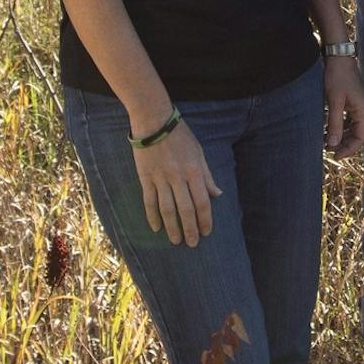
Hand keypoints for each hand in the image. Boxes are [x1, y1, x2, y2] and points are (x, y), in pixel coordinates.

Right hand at [132, 117, 220, 246]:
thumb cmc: (179, 135)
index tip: (206, 232)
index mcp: (194, 170)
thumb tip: (217, 194)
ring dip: (172, 227)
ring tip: (176, 241)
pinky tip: (156, 228)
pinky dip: (152, 216)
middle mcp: (178, 177)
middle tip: (192, 243)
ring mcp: (160, 178)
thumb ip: (207, 175)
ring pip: (167, 208)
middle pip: (186, 209)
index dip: (205, 219)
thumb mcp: (199, 152)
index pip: (202, 201)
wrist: (153, 120)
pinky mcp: (146, 177)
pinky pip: (149, 201)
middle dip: (190, 229)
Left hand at [323, 55, 363, 159]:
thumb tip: (332, 144)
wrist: (338, 56)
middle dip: (345, 144)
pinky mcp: (351, 101)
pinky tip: (327, 130)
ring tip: (326, 142)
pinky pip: (348, 119)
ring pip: (352, 127)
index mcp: (363, 110)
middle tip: (329, 151)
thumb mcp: (334, 101)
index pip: (362, 137)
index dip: (350, 148)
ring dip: (341, 136)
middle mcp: (363, 109)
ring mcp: (358, 105)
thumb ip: (334, 123)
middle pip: (358, 134)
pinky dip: (339, 126)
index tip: (336, 155)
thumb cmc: (337, 76)